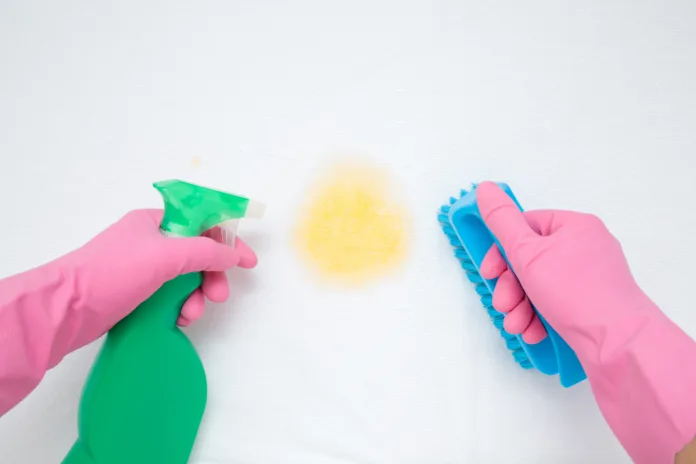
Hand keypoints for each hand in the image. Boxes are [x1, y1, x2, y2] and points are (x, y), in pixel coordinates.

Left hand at [64, 209, 256, 346]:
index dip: (227, 241)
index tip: (247, 262)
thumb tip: (234, 255)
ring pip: (186, 279)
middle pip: (197, 255)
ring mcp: (143, 269)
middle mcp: (151, 242)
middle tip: (218, 296)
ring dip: (196, 296)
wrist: (65, 310)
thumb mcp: (166, 255)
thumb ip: (205, 252)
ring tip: (192, 313)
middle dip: (211, 276)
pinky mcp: (137, 294)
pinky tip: (179, 320)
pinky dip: (180, 307)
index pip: (202, 223)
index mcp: (155, 222)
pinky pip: (171, 297)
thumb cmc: (113, 272)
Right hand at [476, 181, 648, 347]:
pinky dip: (539, 319)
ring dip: (520, 307)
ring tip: (517, 326)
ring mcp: (590, 279)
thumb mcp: (528, 253)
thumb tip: (486, 189)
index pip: (526, 225)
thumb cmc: (576, 293)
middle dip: (510, 287)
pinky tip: (534, 333)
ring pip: (539, 287)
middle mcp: (585, 249)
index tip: (489, 273)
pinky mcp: (591, 306)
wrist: (619, 344)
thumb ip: (502, 222)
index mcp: (575, 227)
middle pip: (530, 260)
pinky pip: (555, 305)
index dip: (502, 250)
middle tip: (503, 305)